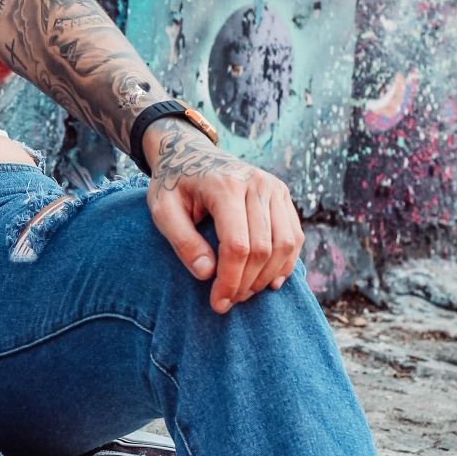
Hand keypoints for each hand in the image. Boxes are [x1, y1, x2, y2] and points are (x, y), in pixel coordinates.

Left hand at [143, 118, 304, 312]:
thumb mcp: (162, 210)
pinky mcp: (282, 194)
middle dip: (246, 283)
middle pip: (263, 248)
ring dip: (267, 277)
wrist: (190, 152)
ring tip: (244, 292)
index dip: (230, 280)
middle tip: (228, 301)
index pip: (237, 246)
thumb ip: (182, 241)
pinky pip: (294, 235)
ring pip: (284, 244)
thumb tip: (207, 274)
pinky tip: (268, 281)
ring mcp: (274, 187)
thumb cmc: (173, 184)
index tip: (217, 303)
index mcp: (225, 186)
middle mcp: (256, 184)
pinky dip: (285, 263)